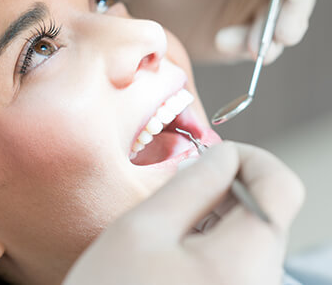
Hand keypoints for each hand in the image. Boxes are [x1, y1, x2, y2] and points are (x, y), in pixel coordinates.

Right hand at [63, 142, 303, 284]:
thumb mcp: (143, 228)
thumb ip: (192, 183)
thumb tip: (223, 154)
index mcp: (242, 264)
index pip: (281, 187)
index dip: (252, 157)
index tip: (216, 155)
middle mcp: (261, 284)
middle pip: (268, 208)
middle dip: (230, 183)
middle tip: (186, 182)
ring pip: (254, 230)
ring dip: (221, 209)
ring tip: (177, 215)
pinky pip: (243, 256)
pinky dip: (217, 235)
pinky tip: (182, 242)